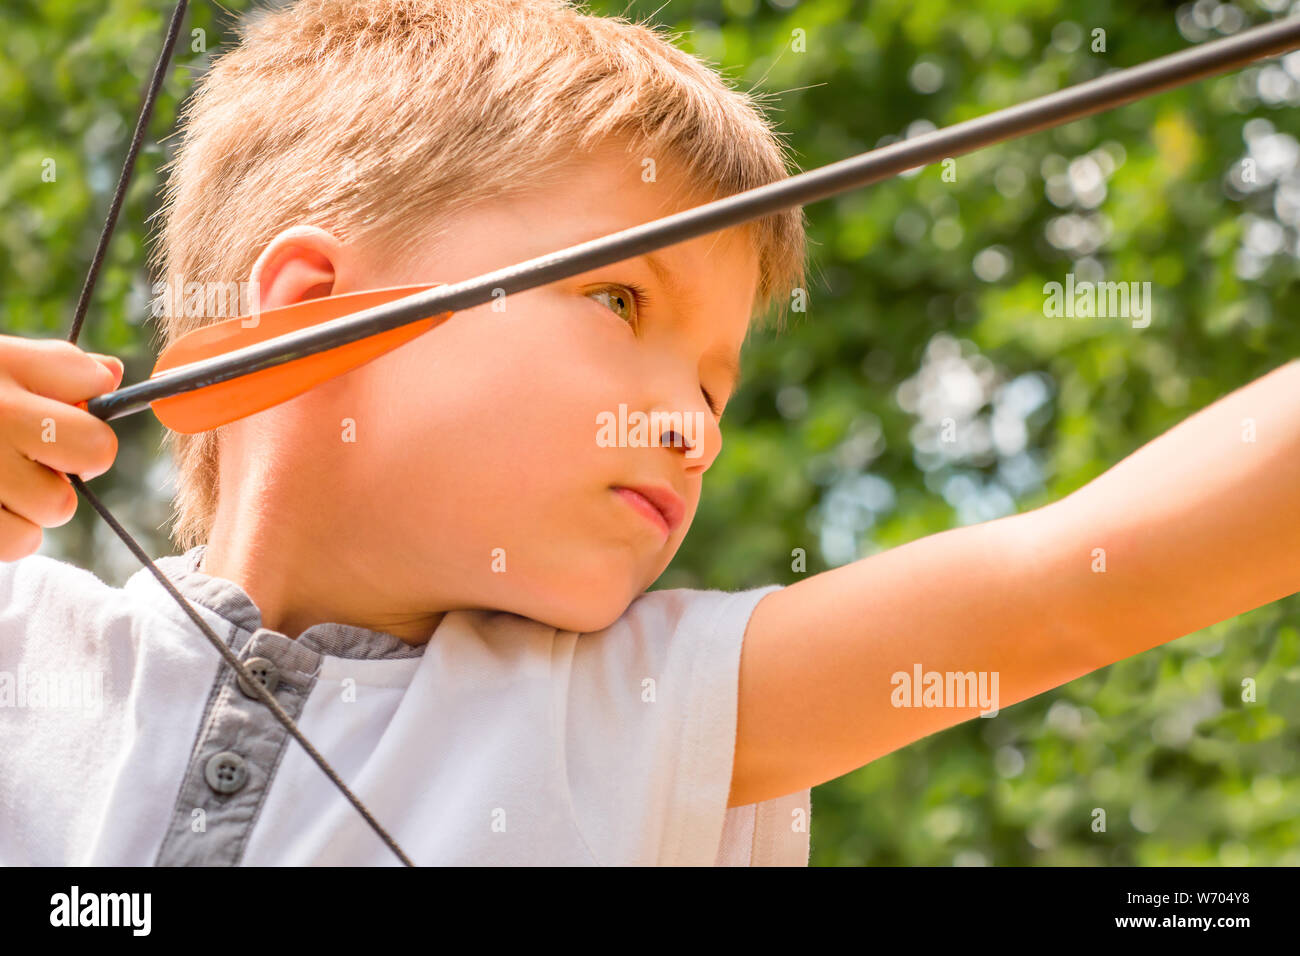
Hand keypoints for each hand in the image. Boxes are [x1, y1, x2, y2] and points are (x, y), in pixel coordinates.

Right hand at [0, 335, 122, 559]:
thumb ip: (56, 366)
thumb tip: (111, 376)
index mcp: (4, 378)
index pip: (94, 419)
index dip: (89, 429)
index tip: (65, 424)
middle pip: (86, 466)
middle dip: (68, 470)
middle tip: (31, 461)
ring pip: (50, 514)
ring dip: (32, 506)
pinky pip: (14, 543)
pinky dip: (6, 533)